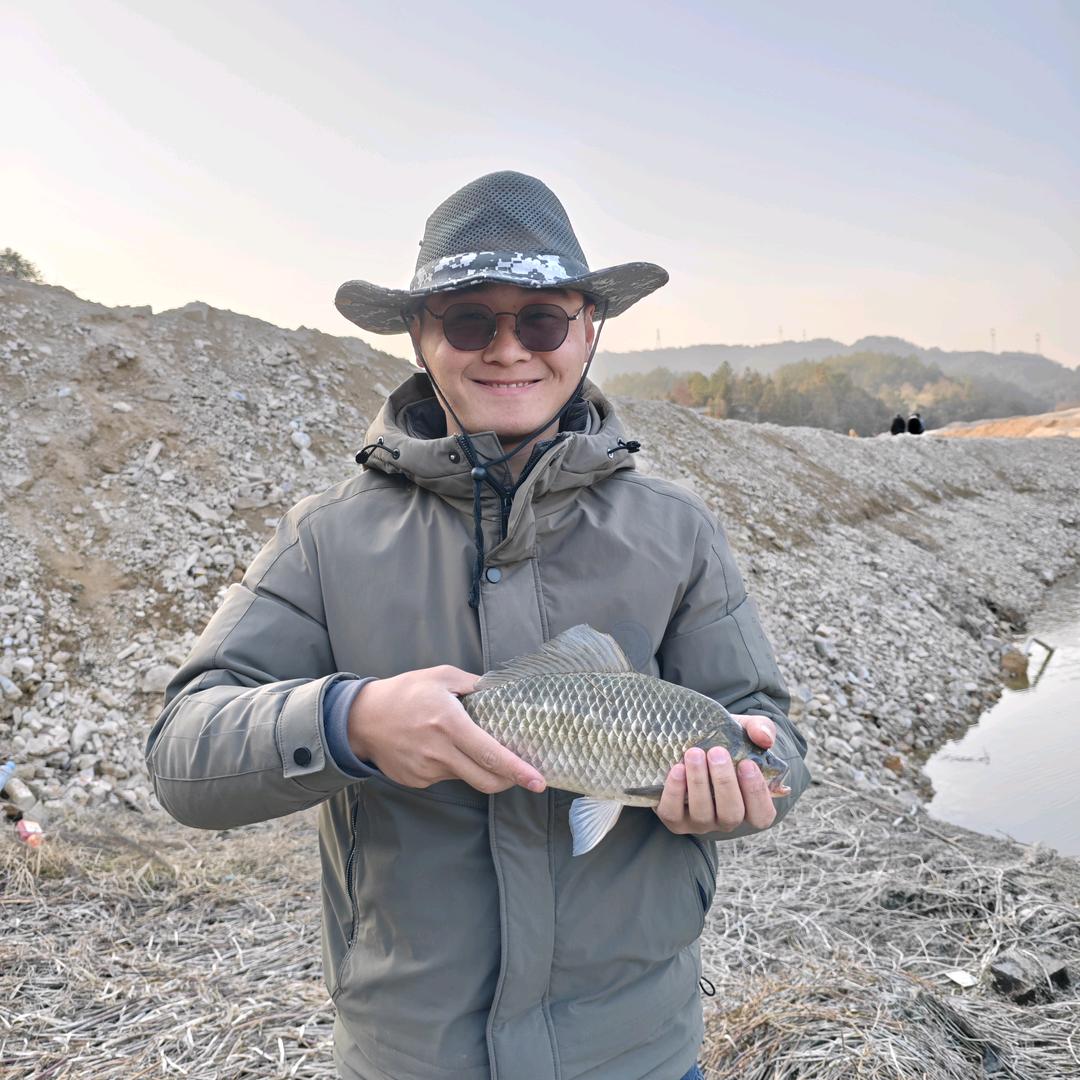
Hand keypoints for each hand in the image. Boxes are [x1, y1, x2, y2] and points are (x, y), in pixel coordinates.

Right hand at [347, 666, 545, 795]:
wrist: (361, 719)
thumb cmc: (404, 692)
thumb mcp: (441, 676)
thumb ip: (474, 684)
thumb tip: (500, 691)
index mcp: (449, 724)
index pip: (490, 754)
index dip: (518, 770)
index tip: (538, 780)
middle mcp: (439, 752)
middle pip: (485, 780)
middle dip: (510, 781)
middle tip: (524, 774)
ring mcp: (427, 770)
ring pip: (465, 777)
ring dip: (477, 767)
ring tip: (465, 743)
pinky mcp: (417, 781)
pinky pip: (446, 777)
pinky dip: (453, 766)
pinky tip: (439, 748)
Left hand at [655, 714, 777, 834]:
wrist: (691, 740)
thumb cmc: (726, 740)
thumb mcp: (745, 730)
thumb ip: (761, 729)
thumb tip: (765, 738)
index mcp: (750, 805)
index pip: (762, 815)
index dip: (756, 793)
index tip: (747, 763)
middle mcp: (726, 819)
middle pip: (731, 815)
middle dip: (724, 783)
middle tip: (717, 752)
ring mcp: (700, 822)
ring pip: (702, 815)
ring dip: (698, 783)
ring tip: (694, 754)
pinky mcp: (675, 819)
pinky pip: (673, 814)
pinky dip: (675, 793)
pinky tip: (677, 769)